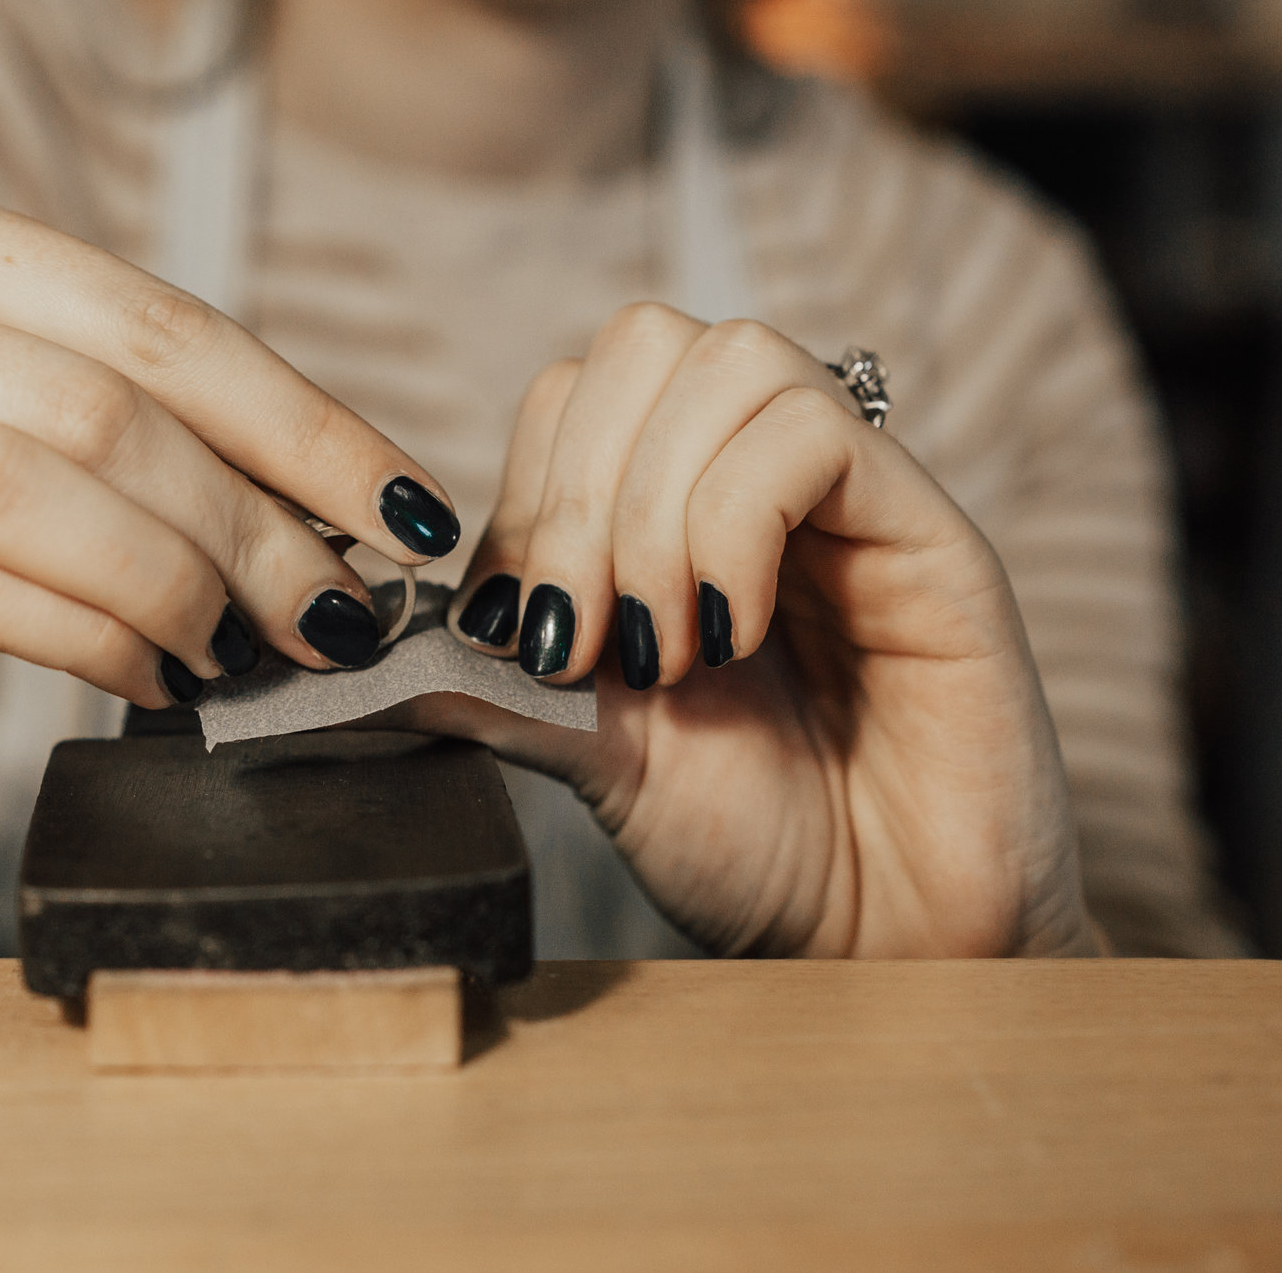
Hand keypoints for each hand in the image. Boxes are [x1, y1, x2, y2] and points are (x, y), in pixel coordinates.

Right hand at [0, 178, 461, 953]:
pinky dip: (90, 640)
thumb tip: (339, 520)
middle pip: (103, 407)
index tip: (407, 511)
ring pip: (38, 492)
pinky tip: (146, 677)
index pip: (150, 319)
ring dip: (178, 587)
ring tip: (239, 655)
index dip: (300, 421)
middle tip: (335, 618)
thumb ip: (126, 429)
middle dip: (254, 525)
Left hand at [410, 304, 1095, 958]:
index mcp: (673, 506)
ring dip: (656, 510)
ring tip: (666, 650)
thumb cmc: (758, 846)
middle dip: (577, 493)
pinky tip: (729, 634)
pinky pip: (812, 433)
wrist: (890, 939)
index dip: (523, 497)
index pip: (569, 394)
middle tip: (583, 642)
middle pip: (641, 343)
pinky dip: (736, 527)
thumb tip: (351, 654)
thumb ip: (486, 686)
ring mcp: (850, 489)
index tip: (518, 639)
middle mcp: (761, 472)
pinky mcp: (929, 525)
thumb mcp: (591, 754)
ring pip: (729, 359)